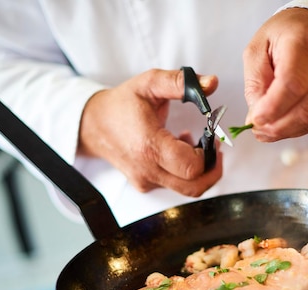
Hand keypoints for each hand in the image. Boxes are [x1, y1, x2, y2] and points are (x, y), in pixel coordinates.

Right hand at [78, 68, 221, 194]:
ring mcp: (145, 181)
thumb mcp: (149, 84)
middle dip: (212, 169)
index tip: (211, 137)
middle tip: (214, 148)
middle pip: (194, 187)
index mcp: (149, 146)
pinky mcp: (145, 185)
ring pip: (187, 189)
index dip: (208, 154)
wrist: (94, 124)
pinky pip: (174, 186)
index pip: (191, 166)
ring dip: (199, 171)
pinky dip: (184, 173)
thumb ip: (181, 82)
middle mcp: (147, 169)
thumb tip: (212, 82)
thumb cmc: (121, 104)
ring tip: (194, 145)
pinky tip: (179, 150)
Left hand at [243, 8, 307, 141]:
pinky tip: (283, 124)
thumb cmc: (283, 36)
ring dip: (288, 131)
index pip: (293, 84)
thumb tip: (256, 119)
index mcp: (304, 42)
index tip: (255, 119)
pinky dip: (299, 128)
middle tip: (258, 129)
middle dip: (279, 126)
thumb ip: (255, 84)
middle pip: (307, 107)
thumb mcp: (257, 50)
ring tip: (267, 130)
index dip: (273, 107)